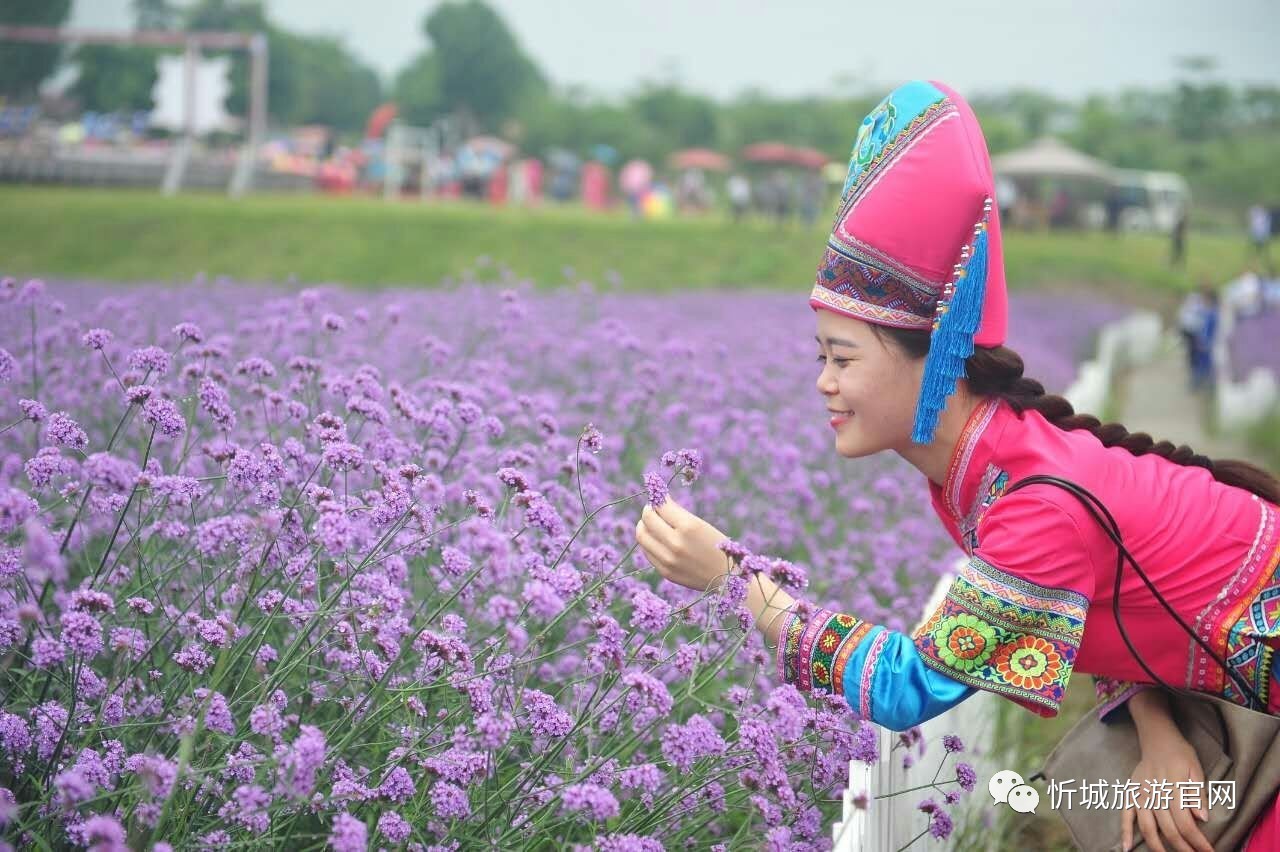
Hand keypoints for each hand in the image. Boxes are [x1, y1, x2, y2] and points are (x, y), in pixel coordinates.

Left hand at [634, 496, 729, 591]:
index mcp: (688, 526)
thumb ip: (677, 514)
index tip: (659, 497)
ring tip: (651, 524)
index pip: (661, 506)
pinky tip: (656, 539)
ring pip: (642, 536)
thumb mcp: (701, 524)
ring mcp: (669, 560)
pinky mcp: (665, 572)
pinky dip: (649, 542)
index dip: (658, 499)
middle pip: (647, 519)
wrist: (727, 577)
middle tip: (652, 509)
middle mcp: (676, 543)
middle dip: (648, 510)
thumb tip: (656, 504)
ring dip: (643, 525)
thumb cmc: (717, 546)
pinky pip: (647, 552)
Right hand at [1121, 735, 1211, 851]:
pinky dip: (1124, 831)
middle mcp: (1154, 792)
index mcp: (1173, 787)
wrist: (1157, 738)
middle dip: (1183, 848)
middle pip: (1168, 828)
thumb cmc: (1180, 753)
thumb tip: (1202, 817)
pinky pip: (1125, 815)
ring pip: (1147, 826)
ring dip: (1158, 847)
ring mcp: (1139, 794)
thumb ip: (1198, 793)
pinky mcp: (1130, 793)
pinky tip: (1127, 848)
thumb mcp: (1195, 768)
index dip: (1197, 841)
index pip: (1185, 822)